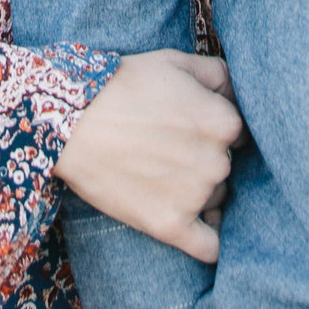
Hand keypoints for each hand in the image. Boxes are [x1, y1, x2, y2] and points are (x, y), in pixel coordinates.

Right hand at [55, 50, 243, 260]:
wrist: (69, 121)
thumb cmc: (121, 85)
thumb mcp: (175, 61)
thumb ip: (219, 74)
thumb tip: (237, 93)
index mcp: (224, 122)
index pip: (239, 134)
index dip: (215, 129)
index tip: (189, 127)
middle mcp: (217, 162)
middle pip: (226, 168)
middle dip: (205, 160)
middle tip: (167, 149)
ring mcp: (194, 197)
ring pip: (215, 200)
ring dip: (198, 194)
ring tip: (159, 175)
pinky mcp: (169, 226)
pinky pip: (209, 247)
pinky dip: (207, 240)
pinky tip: (197, 228)